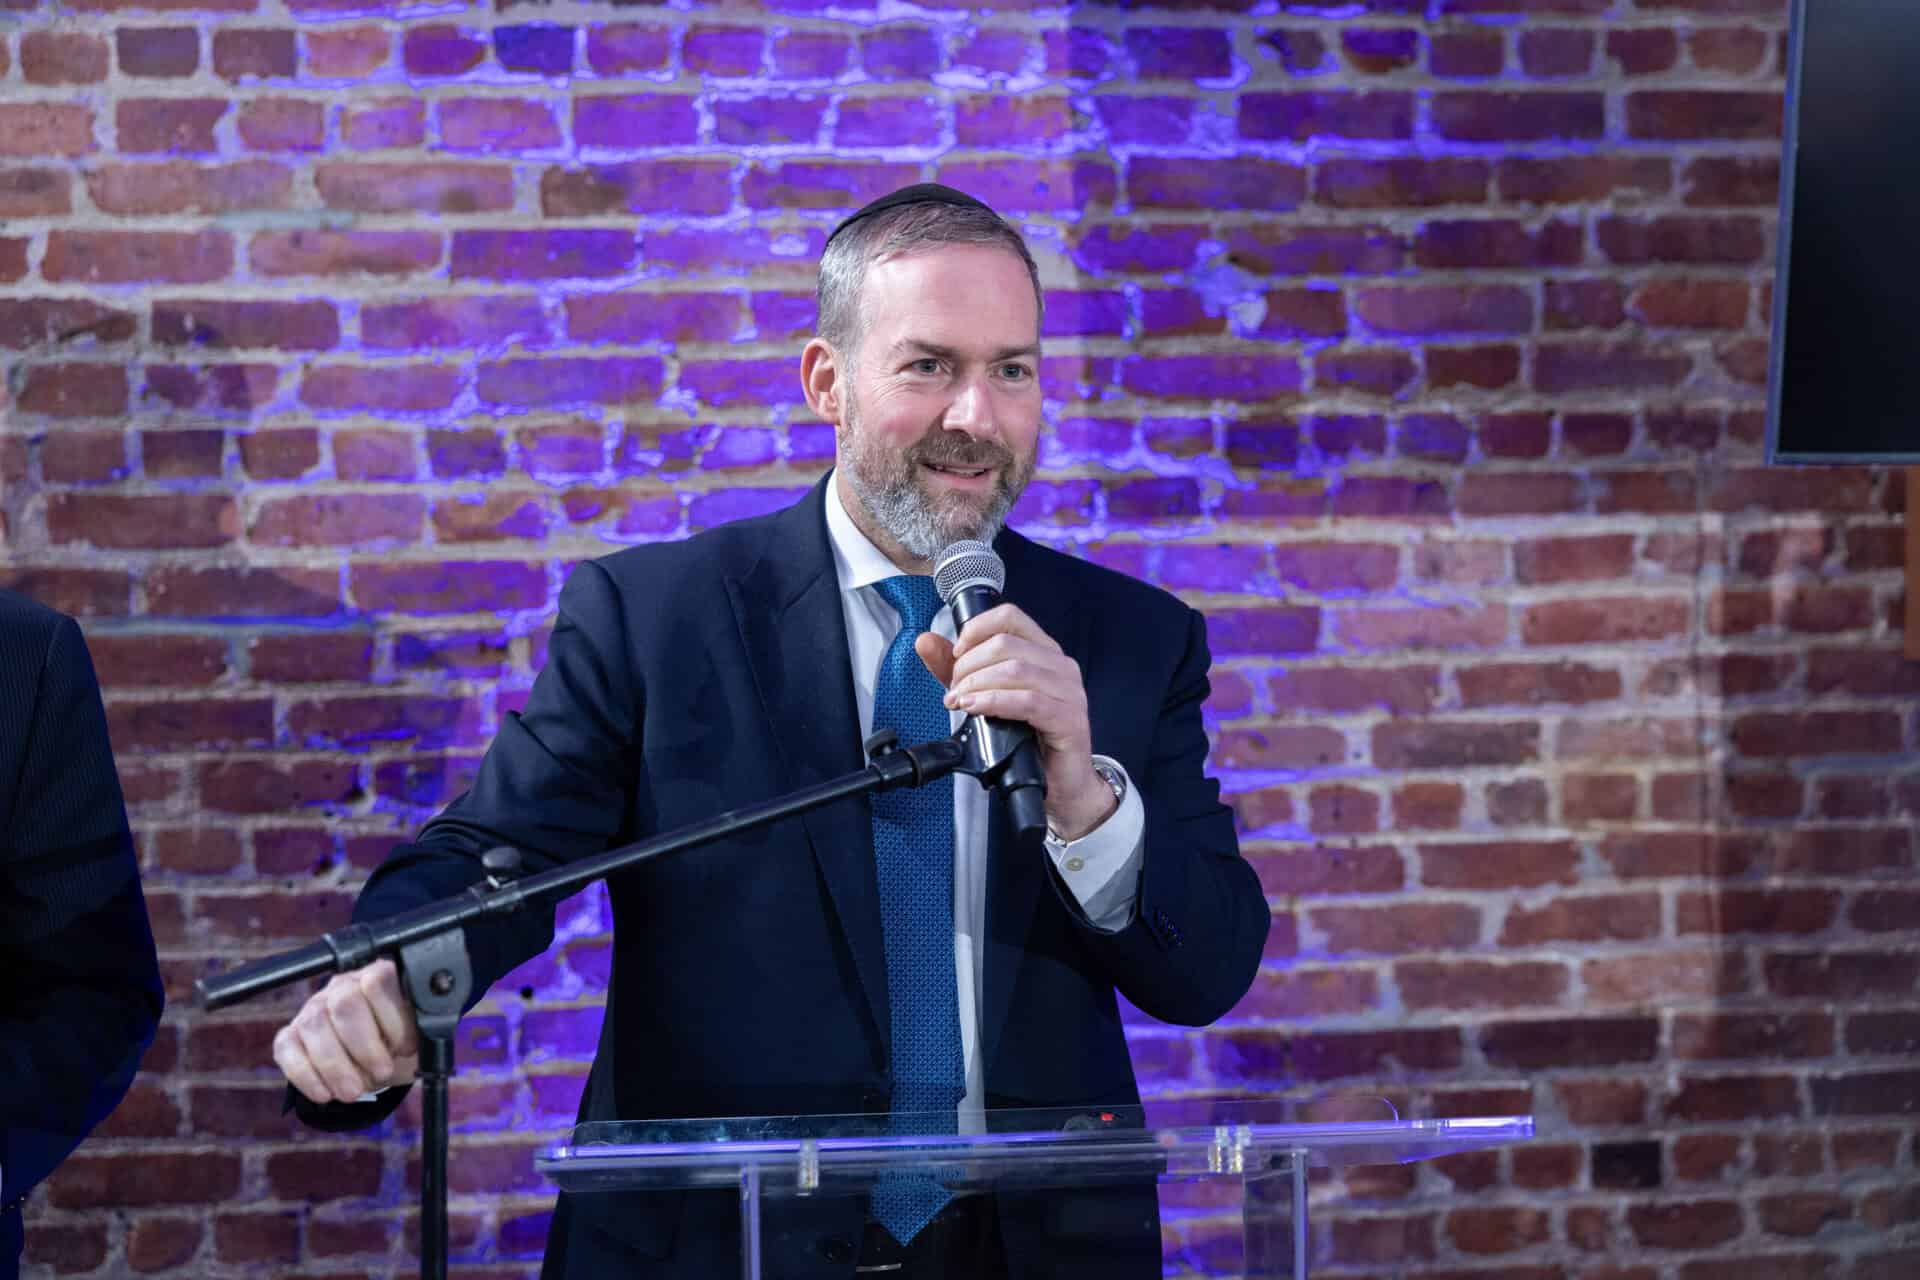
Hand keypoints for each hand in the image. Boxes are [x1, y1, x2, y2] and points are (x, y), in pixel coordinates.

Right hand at [273, 958, 419, 1104]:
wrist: (377, 1065)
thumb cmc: (397, 1045)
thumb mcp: (415, 1036)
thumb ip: (416, 1029)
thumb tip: (413, 1041)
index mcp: (377, 977)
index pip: (378, 982)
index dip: (392, 1019)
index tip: (405, 1048)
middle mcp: (341, 986)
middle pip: (345, 1004)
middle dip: (365, 1046)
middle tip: (381, 1073)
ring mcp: (312, 1009)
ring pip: (315, 1025)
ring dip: (335, 1066)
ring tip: (354, 1092)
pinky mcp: (290, 1035)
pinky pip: (287, 1048)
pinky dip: (306, 1076)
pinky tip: (325, 1094)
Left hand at [915, 603, 1116, 840]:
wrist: (1062, 784)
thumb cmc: (1029, 740)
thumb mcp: (986, 697)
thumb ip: (957, 669)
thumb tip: (925, 641)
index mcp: (1043, 652)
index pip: (1009, 617)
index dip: (976, 630)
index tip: (955, 654)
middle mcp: (1060, 665)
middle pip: (1006, 644)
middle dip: (969, 665)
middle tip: (954, 690)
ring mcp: (1069, 691)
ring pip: (1015, 669)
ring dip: (977, 684)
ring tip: (959, 702)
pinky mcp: (1068, 718)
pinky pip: (1028, 700)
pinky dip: (994, 701)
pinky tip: (975, 708)